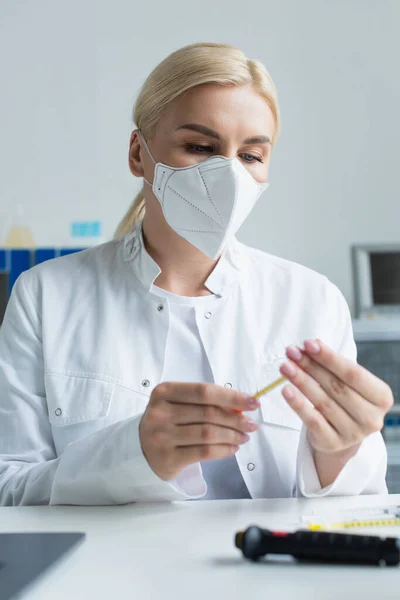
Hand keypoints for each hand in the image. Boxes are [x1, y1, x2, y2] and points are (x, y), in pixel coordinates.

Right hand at [139, 382, 259, 480]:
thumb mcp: (178, 404)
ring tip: (244, 436)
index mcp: (164, 392)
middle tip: (251, 424)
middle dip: (236, 419)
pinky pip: (204, 452)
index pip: (204, 391)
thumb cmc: (166, 421)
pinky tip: (233, 448)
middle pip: (208, 413)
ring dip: (232, 435)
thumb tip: (240, 406)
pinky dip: (224, 450)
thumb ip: (204, 402)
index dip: (232, 396)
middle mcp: (160, 412)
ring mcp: (162, 436)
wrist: (140, 448)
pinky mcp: (168, 458)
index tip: (252, 402)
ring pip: (208, 434)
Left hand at [279, 338, 393, 454]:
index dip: (329, 358)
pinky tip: (286, 390)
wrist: (342, 433)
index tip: (308, 344)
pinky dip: (298, 404)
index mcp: (381, 397)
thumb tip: (310, 345)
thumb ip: (332, 364)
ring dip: (301, 381)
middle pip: (336, 386)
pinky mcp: (333, 443)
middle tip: (291, 352)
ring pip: (322, 402)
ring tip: (285, 367)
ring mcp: (353, 433)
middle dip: (311, 366)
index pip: (353, 374)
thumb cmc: (346, 399)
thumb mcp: (347, 382)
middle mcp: (371, 417)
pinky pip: (312, 421)